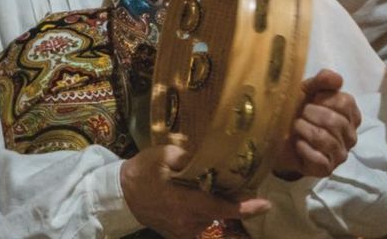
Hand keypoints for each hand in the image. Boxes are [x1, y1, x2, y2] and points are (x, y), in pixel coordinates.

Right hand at [121, 145, 270, 238]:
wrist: (120, 194)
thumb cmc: (143, 172)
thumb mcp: (163, 155)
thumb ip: (190, 158)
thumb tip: (215, 157)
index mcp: (185, 202)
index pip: (222, 208)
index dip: (246, 208)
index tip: (265, 204)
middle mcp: (188, 221)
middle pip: (220, 212)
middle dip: (231, 199)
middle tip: (236, 182)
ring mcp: (184, 231)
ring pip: (210, 217)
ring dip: (214, 204)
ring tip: (204, 186)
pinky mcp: (179, 234)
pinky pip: (200, 223)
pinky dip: (203, 211)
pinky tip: (194, 198)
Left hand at [272, 69, 360, 179]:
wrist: (275, 136)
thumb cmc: (295, 110)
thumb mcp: (306, 90)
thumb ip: (322, 81)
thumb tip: (338, 79)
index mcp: (350, 114)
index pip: (344, 102)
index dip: (322, 99)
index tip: (309, 100)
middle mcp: (350, 135)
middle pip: (335, 121)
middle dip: (309, 114)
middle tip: (298, 114)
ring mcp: (340, 154)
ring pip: (326, 139)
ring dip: (304, 129)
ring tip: (295, 126)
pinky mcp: (327, 169)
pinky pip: (319, 159)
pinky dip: (304, 149)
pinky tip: (297, 144)